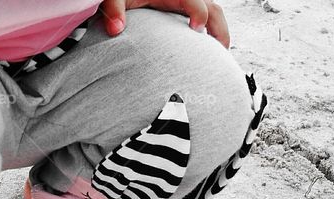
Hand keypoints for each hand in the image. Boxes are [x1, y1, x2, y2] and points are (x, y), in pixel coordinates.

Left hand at [100, 0, 230, 47]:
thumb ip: (114, 9)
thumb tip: (116, 29)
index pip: (194, 0)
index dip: (199, 13)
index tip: (196, 29)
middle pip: (213, 8)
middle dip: (219, 29)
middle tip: (219, 52)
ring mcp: (186, 5)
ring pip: (214, 14)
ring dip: (219, 34)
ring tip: (219, 58)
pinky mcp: (184, 13)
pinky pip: (206, 20)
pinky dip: (211, 35)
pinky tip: (207, 54)